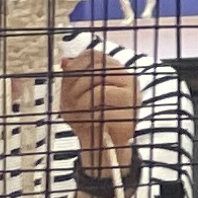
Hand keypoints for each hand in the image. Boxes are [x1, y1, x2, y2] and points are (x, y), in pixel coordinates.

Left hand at [54, 46, 138, 186]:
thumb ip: (72, 76)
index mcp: (116, 69)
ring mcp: (132, 96)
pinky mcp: (130, 115)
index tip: (66, 78)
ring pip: (101, 90)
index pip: (95, 55)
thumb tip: (64, 61)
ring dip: (83, 101)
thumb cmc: (88, 115)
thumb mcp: (75, 93)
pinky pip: (105, 112)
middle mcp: (128, 78)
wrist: (101, 143)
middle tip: (69, 99)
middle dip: (77, 85)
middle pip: (97, 70)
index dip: (76, 65)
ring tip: (78, 110)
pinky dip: (92, 118)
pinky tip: (89, 121)